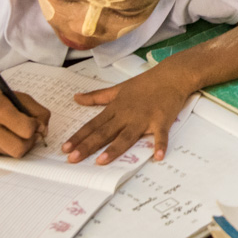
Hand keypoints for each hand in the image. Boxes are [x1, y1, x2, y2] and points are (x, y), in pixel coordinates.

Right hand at [0, 86, 48, 157]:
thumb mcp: (16, 96)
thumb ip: (36, 111)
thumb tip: (44, 130)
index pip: (27, 128)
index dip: (36, 126)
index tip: (34, 121)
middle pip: (21, 148)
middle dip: (31, 141)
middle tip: (29, 131)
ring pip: (15, 154)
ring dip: (23, 145)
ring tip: (18, 133)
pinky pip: (7, 154)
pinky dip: (11, 145)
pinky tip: (5, 134)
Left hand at [63, 71, 191, 163]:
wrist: (171, 75)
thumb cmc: (146, 83)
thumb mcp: (118, 88)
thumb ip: (97, 96)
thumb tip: (76, 98)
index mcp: (116, 108)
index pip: (93, 124)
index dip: (79, 137)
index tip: (65, 148)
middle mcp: (127, 115)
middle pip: (104, 132)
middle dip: (87, 146)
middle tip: (72, 159)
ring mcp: (144, 119)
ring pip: (126, 136)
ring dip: (114, 149)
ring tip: (102, 161)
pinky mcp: (162, 121)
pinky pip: (161, 135)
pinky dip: (160, 145)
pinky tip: (157, 157)